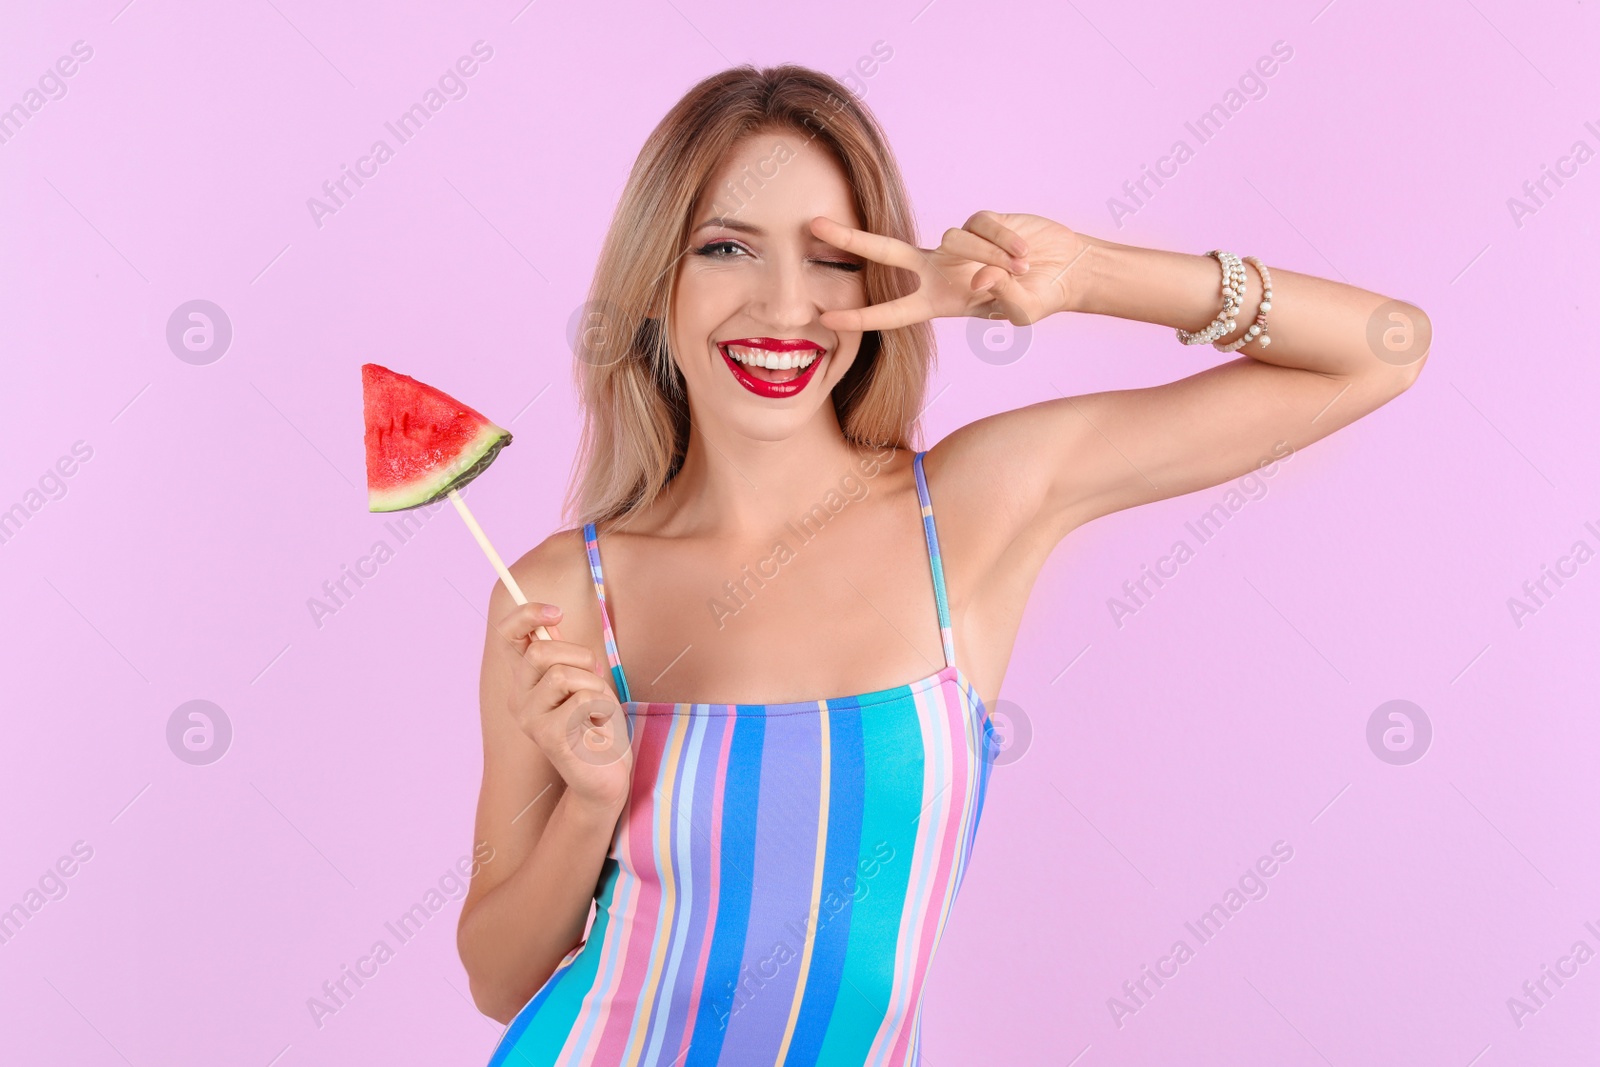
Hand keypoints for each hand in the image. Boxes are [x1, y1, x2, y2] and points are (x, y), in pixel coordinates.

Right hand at [498, 602, 632, 814]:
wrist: (606, 776)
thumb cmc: (596, 726)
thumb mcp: (583, 682)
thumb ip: (566, 656)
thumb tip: (551, 620)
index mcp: (526, 682)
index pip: (508, 637)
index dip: (526, 615)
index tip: (556, 611)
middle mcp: (519, 699)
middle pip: (539, 651)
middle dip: (580, 656)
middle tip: (595, 678)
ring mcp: (530, 720)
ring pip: (563, 674)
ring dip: (594, 686)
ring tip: (597, 710)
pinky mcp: (547, 737)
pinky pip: (582, 701)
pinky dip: (601, 709)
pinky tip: (596, 729)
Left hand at [813, 211, 1089, 332]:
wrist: (1067, 269)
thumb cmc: (1040, 299)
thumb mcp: (1022, 311)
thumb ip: (1002, 298)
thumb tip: (982, 276)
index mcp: (939, 302)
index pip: (892, 310)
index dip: (861, 316)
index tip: (827, 318)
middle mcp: (939, 270)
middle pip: (884, 252)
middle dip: (849, 238)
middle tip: (812, 225)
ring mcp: (957, 244)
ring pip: (955, 241)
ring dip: (991, 256)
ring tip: (1022, 268)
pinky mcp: (979, 220)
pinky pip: (982, 226)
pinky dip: (1004, 240)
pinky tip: (1024, 251)